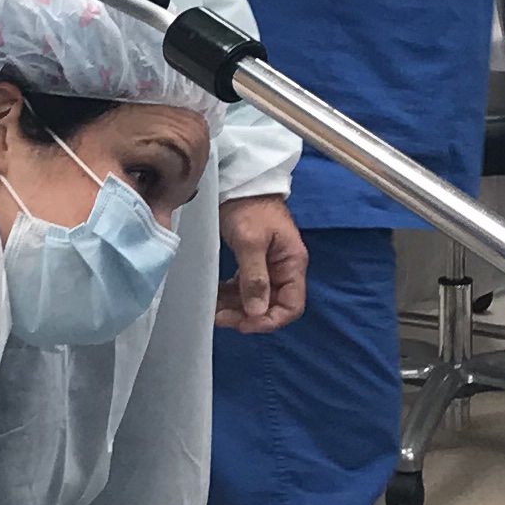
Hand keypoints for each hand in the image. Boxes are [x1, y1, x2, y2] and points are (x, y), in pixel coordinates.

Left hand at [216, 195, 306, 333]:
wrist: (239, 181)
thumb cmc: (249, 206)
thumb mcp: (251, 241)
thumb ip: (255, 278)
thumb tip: (257, 312)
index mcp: (292, 264)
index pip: (291, 306)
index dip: (269, 321)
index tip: (243, 323)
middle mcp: (284, 268)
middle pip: (272, 305)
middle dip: (247, 316)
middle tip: (219, 317)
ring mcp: (269, 266)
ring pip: (256, 299)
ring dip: (236, 308)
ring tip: (212, 310)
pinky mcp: (254, 262)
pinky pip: (245, 287)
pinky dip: (231, 295)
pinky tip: (215, 297)